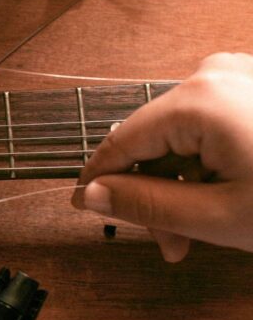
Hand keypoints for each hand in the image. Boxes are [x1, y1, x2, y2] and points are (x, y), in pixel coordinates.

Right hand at [73, 53, 252, 260]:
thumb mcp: (219, 216)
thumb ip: (145, 206)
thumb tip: (90, 196)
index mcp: (199, 99)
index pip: (120, 142)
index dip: (98, 181)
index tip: (83, 209)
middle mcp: (213, 73)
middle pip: (153, 139)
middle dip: (154, 194)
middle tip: (171, 246)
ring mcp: (240, 75)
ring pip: (181, 136)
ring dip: (182, 184)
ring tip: (202, 231)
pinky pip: (210, 125)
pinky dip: (208, 163)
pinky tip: (225, 198)